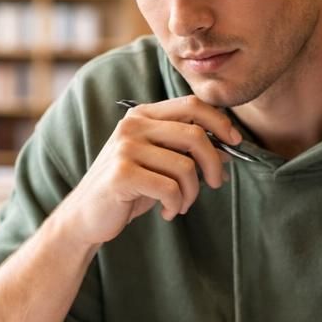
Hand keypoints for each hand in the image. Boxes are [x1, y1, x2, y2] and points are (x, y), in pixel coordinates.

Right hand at [51, 96, 239, 247]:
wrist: (87, 216)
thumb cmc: (128, 189)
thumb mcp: (159, 163)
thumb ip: (186, 151)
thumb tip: (229, 147)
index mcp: (142, 115)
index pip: (192, 105)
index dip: (220, 122)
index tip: (234, 142)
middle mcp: (133, 126)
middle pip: (195, 135)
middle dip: (214, 164)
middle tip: (216, 183)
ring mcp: (125, 148)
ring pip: (186, 167)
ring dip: (192, 193)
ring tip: (180, 204)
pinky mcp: (122, 174)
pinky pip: (170, 188)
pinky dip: (175, 204)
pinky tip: (166, 211)